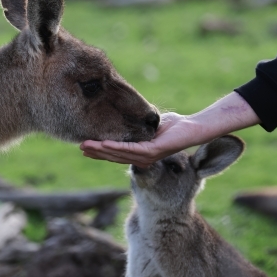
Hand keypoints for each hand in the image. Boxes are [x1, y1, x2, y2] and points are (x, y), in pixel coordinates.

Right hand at [80, 92, 259, 167]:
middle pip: (115, 157)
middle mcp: (144, 158)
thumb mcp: (153, 124)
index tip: (86, 146)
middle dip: (97, 153)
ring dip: (102, 151)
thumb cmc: (178, 125)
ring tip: (86, 146)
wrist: (196, 127)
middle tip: (80, 148)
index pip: (117, 153)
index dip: (101, 151)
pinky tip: (104, 145)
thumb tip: (129, 118)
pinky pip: (132, 151)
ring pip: (120, 155)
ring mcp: (148, 157)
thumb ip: (141, 125)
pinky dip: (116, 148)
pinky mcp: (154, 152)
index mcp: (142, 152)